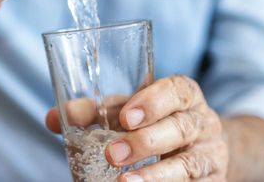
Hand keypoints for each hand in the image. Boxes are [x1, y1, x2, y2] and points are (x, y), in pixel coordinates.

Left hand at [46, 75, 227, 180]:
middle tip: (112, 154)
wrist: (200, 148)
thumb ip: (94, 112)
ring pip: (189, 164)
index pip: (177, 90)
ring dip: (157, 176)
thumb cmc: (155, 122)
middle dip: (145, 142)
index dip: (153, 102)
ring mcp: (211, 154)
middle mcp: (203, 122)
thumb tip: (52, 118)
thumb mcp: (129, 111)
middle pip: (180, 128)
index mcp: (184, 95)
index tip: (125, 117)